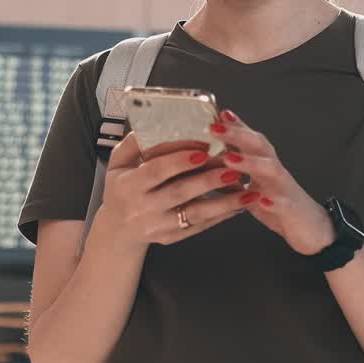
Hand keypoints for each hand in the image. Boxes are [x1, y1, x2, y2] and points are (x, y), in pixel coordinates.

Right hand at [94, 132, 246, 253]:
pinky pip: (200, 226)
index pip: (156, 171)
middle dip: (209, 180)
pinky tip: (238, 204)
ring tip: (246, 190)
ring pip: (196, 214)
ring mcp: (159, 226)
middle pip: (180, 193)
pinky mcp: (172, 237)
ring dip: (224, 202)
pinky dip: (221, 216)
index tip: (203, 151)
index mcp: (128, 186)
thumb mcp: (117, 164)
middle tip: (233, 168)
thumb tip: (151, 125)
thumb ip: (133, 144)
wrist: (117, 228)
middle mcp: (143, 208)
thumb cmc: (120, 189)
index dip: (180, 161)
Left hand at [210, 110, 335, 255]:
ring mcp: (284, 188)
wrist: (312, 228)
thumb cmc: (278, 204)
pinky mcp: (292, 209)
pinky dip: (272, 201)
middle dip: (238, 135)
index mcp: (264, 164)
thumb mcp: (253, 185)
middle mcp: (275, 171)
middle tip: (216, 128)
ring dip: (249, 162)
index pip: (250, 139)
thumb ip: (235, 173)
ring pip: (271, 169)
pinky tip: (261, 201)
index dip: (236, 125)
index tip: (219, 113)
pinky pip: (283, 203)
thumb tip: (207, 163)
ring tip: (229, 158)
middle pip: (259, 146)